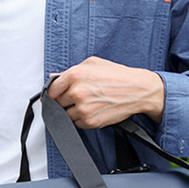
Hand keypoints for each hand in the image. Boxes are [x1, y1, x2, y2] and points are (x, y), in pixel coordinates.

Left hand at [47, 57, 164, 128]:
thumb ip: (70, 71)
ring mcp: (83, 109)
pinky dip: (82, 119)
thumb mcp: (93, 64)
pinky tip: (94, 110)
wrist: (137, 90)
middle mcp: (77, 92)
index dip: (54, 92)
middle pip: (57, 103)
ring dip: (73, 111)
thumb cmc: (117, 76)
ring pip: (66, 115)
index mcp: (75, 75)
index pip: (51, 89)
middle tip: (78, 97)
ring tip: (89, 103)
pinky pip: (77, 124)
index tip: (57, 94)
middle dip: (64, 101)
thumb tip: (53, 78)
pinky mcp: (90, 122)